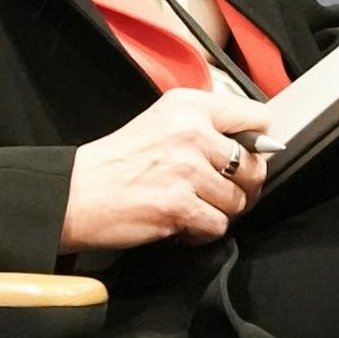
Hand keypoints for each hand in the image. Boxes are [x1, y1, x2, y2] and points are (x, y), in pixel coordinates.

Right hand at [58, 89, 271, 253]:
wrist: (77, 194)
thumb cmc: (119, 161)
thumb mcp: (164, 122)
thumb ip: (209, 127)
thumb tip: (261, 146)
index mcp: (189, 105)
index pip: (257, 116)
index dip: (257, 143)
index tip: (246, 156)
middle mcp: (192, 131)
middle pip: (254, 166)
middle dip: (243, 187)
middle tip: (218, 192)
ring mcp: (186, 169)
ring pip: (238, 201)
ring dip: (219, 211)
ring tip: (193, 207)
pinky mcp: (179, 205)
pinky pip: (218, 225)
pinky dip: (203, 232)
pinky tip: (183, 224)